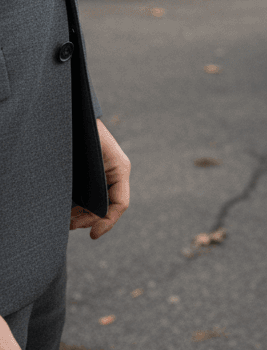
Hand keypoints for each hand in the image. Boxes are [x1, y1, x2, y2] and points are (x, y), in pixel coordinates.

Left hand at [69, 119, 130, 239]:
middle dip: (88, 220)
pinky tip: (63, 209)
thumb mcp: (90, 157)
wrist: (73, 114)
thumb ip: (92, 181)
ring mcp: (101, 174)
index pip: (119, 204)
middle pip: (105, 208)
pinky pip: (87, 196)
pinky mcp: (88, 175)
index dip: (107, 222)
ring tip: (63, 220)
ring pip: (95, 204)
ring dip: (81, 215)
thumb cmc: (85, 132)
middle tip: (68, 225)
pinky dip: (76, 206)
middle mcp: (113, 174)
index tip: (92, 235)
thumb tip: (88, 212)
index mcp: (119, 170)